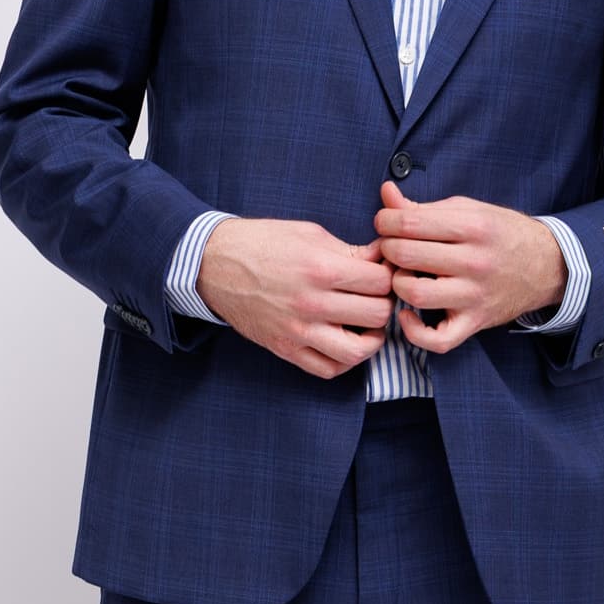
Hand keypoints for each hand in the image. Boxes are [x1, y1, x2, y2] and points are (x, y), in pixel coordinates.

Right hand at [195, 216, 394, 379]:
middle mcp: (312, 303)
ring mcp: (298, 331)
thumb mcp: (310, 233)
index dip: (390, 275)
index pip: (381, 282)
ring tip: (369, 326)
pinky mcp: (285, 349)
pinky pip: (328, 369)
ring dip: (372, 339)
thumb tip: (385, 257)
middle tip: (379, 297)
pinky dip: (345, 361)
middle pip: (376, 315)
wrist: (213, 263)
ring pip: (358, 351)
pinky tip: (346, 343)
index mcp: (321, 268)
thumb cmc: (262, 242)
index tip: (385, 273)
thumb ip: (350, 250)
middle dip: (384, 303)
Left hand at [372, 180, 564, 354]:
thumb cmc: (501, 234)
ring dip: (397, 283)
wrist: (547, 265)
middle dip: (387, 248)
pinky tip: (407, 313)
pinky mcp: (475, 322)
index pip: (410, 223)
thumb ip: (424, 207)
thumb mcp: (469, 211)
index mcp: (473, 227)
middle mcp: (475, 261)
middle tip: (391, 247)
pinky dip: (414, 331)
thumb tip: (386, 193)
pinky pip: (437, 340)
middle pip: (407, 255)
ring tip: (403, 275)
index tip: (385, 223)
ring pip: (416, 294)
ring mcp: (475, 295)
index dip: (385, 221)